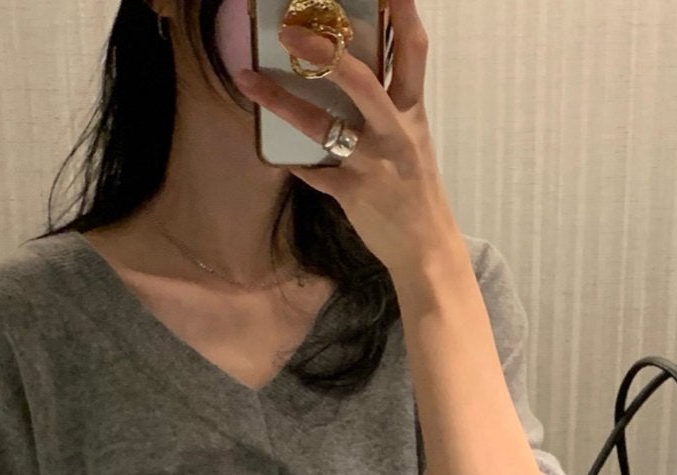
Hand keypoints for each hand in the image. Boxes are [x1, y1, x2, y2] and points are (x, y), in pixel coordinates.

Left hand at [233, 0, 460, 280]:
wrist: (427, 248)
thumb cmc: (416, 191)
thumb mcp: (412, 141)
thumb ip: (388, 108)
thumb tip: (350, 75)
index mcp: (412, 111)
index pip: (413, 50)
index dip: (402, 12)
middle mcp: (395, 131)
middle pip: (361, 79)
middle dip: (323, 50)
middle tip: (290, 28)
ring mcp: (372, 162)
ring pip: (321, 125)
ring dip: (281, 102)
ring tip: (248, 81)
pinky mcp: (353, 193)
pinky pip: (314, 172)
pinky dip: (299, 165)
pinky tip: (285, 158)